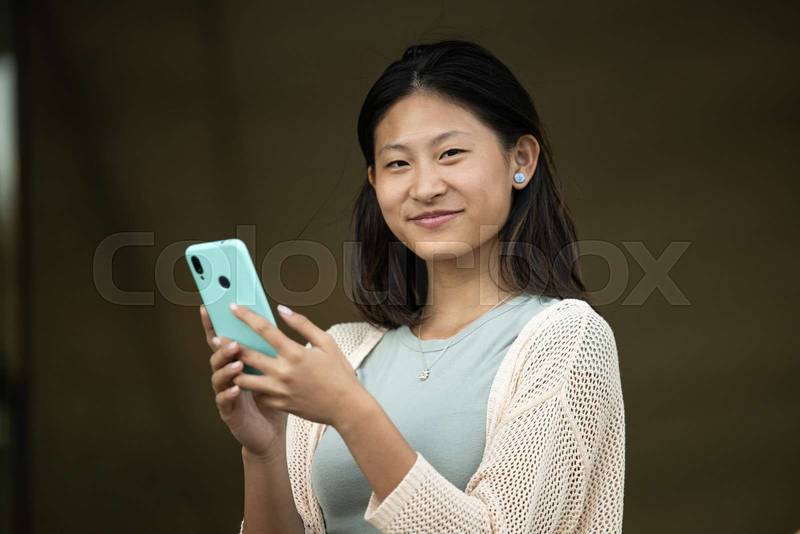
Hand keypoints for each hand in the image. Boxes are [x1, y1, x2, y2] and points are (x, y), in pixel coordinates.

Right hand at [201, 305, 287, 459]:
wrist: (272, 433)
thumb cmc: (273, 399)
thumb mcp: (275, 369)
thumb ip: (271, 347)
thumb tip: (276, 318)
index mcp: (238, 362)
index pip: (224, 339)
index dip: (213, 324)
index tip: (208, 308)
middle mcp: (228, 375)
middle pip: (218, 355)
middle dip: (222, 345)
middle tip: (233, 338)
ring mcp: (226, 393)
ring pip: (218, 377)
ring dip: (225, 367)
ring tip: (237, 361)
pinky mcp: (229, 412)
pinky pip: (224, 401)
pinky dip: (228, 394)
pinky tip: (236, 388)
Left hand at [229, 303, 365, 427]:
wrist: (346, 407)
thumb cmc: (339, 373)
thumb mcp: (326, 342)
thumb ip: (303, 325)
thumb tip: (282, 310)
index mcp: (295, 353)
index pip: (264, 330)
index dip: (246, 316)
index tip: (233, 307)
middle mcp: (283, 372)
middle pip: (247, 354)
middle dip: (229, 344)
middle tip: (217, 337)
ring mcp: (279, 390)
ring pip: (244, 379)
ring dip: (234, 369)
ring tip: (229, 362)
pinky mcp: (278, 404)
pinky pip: (257, 394)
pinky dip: (253, 386)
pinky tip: (250, 379)